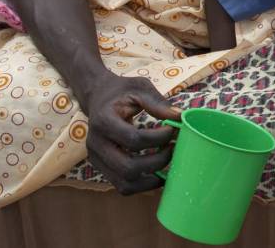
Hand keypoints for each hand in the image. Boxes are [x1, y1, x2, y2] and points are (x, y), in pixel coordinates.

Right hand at [77, 74, 181, 194]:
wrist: (97, 96)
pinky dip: (143, 185)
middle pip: (127, 167)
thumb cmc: (121, 91)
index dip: (157, 139)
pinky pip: (123, 186)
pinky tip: (158, 173)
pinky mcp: (102, 168)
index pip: (133, 139)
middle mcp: (95, 144)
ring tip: (168, 164)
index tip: (173, 130)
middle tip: (173, 148)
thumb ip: (158, 103)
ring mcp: (96, 159)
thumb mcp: (139, 88)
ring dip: (151, 179)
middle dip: (157, 162)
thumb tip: (179, 117)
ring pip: (125, 184)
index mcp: (103, 121)